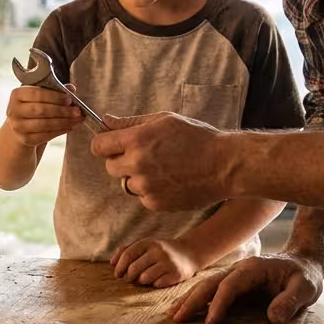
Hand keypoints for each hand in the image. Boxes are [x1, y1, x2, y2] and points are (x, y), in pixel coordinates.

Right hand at [4, 85, 82, 146]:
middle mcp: (14, 110)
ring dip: (63, 122)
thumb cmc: (32, 108)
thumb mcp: (39, 96)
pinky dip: (59, 131)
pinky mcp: (25, 139)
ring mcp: (18, 127)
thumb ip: (54, 90)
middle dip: (62, 110)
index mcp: (17, 94)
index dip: (54, 96)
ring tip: (76, 120)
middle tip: (77, 111)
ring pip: (44, 124)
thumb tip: (71, 88)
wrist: (19, 128)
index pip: (36, 93)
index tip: (69, 99)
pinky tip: (69, 127)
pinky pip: (45, 136)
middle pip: (41, 110)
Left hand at [91, 112, 228, 210]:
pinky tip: (170, 180)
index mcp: (137, 140)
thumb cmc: (197, 138)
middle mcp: (137, 164)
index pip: (98, 146)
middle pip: (110, 167)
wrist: (224, 165)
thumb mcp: (164, 120)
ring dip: (137, 177)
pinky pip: (142, 197)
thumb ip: (131, 122)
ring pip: (126, 183)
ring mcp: (146, 186)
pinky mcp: (156, 203)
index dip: (104, 144)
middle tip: (144, 155)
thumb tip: (106, 121)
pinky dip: (151, 191)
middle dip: (121, 161)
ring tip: (162, 168)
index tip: (113, 144)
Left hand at [110, 237, 201, 288]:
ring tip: (143, 279)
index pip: (128, 254)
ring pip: (144, 278)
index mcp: (149, 242)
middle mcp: (158, 251)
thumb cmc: (161, 251)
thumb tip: (112, 262)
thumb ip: (127, 250)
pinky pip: (157, 284)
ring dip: (140, 281)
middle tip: (130, 279)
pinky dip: (153, 284)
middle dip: (128, 277)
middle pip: (134, 269)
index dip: (119, 266)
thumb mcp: (146, 245)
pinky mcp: (176, 274)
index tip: (117, 274)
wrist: (189, 252)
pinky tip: (157, 280)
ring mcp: (168, 263)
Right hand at [172, 254, 323, 323]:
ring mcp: (234, 274)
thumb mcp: (305, 288)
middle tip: (178, 318)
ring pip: (207, 285)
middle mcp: (240, 268)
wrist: (302, 263)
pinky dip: (196, 298)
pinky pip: (211, 290)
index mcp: (254, 268)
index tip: (209, 322)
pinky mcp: (233, 283)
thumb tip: (274, 317)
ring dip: (189, 299)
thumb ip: (291, 301)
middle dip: (194, 300)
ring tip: (174, 315)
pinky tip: (185, 308)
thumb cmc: (304, 276)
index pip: (231, 285)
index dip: (219, 303)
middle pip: (211, 282)